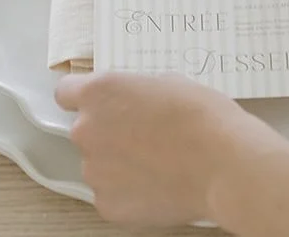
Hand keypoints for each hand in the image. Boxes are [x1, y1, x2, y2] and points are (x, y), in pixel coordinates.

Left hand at [56, 71, 273, 226]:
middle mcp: (87, 131)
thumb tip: (130, 104)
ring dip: (117, 162)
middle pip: (85, 130)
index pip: (65, 92)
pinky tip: (157, 184)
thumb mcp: (164, 82)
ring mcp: (95, 172)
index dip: (82, 97)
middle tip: (142, 135)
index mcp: (99, 93)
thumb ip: (133, 93)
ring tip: (157, 163)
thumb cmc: (200, 115)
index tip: (99, 103)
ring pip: (98, 164)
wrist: (222, 163)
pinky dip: (128, 190)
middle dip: (107, 131)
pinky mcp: (108, 205)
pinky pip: (110, 193)